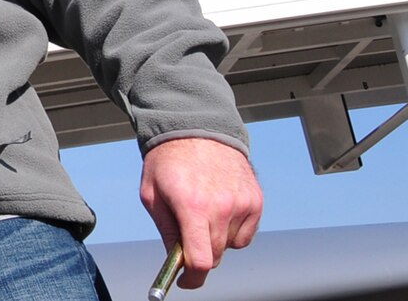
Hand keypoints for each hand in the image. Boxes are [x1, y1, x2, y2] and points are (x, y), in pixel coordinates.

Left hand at [139, 137, 262, 288]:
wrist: (197, 127)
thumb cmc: (169, 160)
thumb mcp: (151, 193)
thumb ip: (166, 230)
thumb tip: (176, 261)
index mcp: (191, 205)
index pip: (201, 259)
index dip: (192, 277)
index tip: (186, 281)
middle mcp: (222, 206)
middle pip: (214, 255)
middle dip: (199, 254)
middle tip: (186, 236)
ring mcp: (242, 203)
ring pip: (230, 245)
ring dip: (215, 239)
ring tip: (202, 210)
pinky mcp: (256, 200)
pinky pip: (245, 235)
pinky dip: (232, 230)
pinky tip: (219, 207)